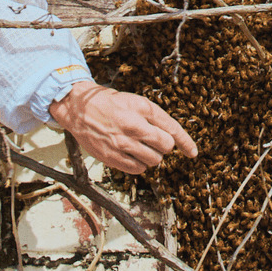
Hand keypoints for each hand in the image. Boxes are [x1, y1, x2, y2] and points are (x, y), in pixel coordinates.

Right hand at [48, 81, 198, 173]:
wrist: (78, 108)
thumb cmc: (109, 104)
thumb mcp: (135, 102)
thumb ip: (154, 118)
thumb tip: (172, 137)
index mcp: (142, 109)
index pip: (172, 129)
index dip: (186, 142)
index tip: (192, 152)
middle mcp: (133, 126)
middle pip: (166, 146)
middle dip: (164, 145)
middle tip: (153, 140)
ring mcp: (122, 144)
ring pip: (154, 160)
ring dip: (152, 155)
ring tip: (140, 146)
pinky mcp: (112, 157)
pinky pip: (138, 169)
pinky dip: (139, 164)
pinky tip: (131, 154)